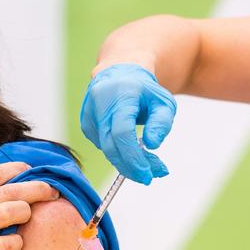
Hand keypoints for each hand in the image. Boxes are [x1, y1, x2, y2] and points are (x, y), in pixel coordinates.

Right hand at [0, 134, 58, 249]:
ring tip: (34, 212)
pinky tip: (18, 241)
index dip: (13, 169)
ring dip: (26, 212)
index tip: (29, 168)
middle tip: (51, 188)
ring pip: (9, 215)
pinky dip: (15, 243)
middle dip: (35, 187)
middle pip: (7, 192)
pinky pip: (2, 247)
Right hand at [80, 64, 176, 184]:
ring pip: (106, 149)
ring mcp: (89, 113)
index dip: (134, 157)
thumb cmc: (145, 91)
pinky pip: (102, 146)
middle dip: (130, 167)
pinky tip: (130, 149)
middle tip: (149, 176)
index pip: (122, 132)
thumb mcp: (164, 103)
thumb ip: (162, 123)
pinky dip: (117, 153)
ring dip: (126, 162)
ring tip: (147, 162)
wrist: (121, 74)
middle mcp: (100, 102)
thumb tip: (152, 145)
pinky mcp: (86, 123)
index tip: (148, 174)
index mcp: (120, 93)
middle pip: (111, 145)